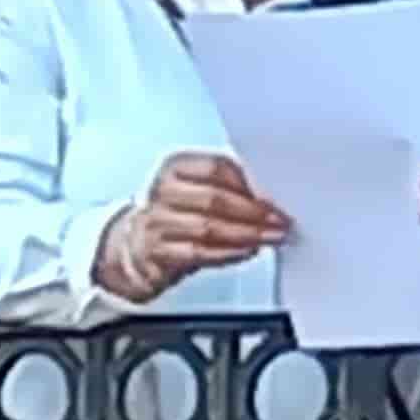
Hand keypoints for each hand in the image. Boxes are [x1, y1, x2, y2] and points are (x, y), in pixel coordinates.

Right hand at [96, 151, 291, 303]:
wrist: (140, 244)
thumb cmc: (179, 212)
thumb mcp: (198, 188)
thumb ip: (230, 185)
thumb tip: (271, 194)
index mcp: (176, 167)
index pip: (217, 167)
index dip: (249, 182)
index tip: (275, 196)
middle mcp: (164, 190)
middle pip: (214, 198)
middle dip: (253, 211)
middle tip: (279, 220)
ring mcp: (158, 221)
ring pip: (209, 227)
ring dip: (247, 234)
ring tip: (270, 237)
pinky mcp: (158, 251)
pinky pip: (199, 252)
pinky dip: (228, 253)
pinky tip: (248, 250)